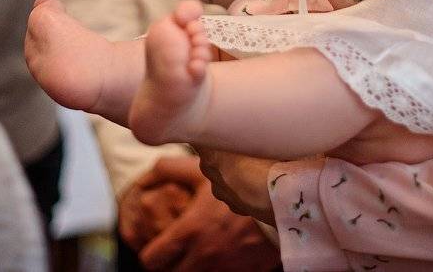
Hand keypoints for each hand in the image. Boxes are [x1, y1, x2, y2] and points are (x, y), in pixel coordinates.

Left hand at [126, 156, 277, 270]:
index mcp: (189, 232)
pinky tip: (219, 256)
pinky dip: (215, 270)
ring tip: (195, 254)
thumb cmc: (242, 181)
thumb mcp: (202, 170)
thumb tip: (146, 175)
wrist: (286, 199)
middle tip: (173, 251)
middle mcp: (203, 256)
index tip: (156, 244)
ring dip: (190, 268)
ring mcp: (224, 268)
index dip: (150, 252)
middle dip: (168, 265)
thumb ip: (169, 169)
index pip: (151, 260)